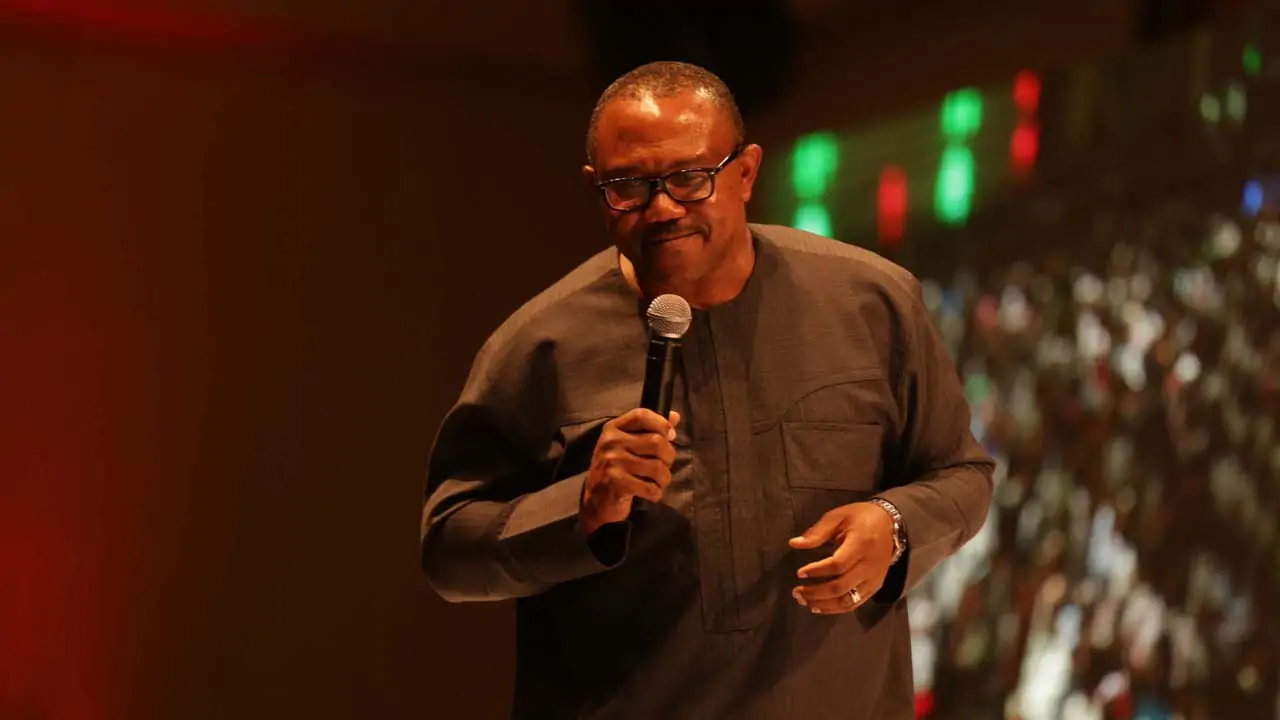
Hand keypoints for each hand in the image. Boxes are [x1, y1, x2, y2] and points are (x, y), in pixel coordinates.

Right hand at [580, 408, 681, 535]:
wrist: (596, 500)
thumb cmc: (616, 469)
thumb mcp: (627, 445)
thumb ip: (650, 429)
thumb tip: (674, 416)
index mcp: (613, 428)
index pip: (642, 415)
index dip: (662, 423)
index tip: (671, 435)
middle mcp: (611, 442)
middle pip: (657, 441)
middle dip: (669, 457)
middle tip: (664, 465)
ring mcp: (613, 462)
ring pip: (658, 467)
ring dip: (664, 478)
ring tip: (658, 482)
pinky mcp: (617, 483)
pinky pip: (651, 487)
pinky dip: (656, 493)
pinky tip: (651, 493)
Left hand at [787, 502, 895, 614]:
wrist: (892, 525)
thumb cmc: (861, 518)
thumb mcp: (838, 516)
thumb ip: (817, 532)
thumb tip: (794, 544)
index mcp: (861, 544)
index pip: (838, 565)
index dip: (817, 571)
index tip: (800, 573)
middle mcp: (869, 565)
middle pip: (841, 587)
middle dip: (816, 592)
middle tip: (796, 592)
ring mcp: (874, 579)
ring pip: (848, 601)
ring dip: (824, 604)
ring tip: (804, 601)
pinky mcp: (875, 587)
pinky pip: (855, 604)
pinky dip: (836, 609)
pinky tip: (819, 606)